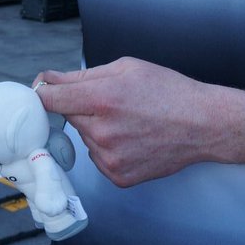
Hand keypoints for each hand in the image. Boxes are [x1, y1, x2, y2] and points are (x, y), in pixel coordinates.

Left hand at [33, 57, 211, 187]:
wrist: (202, 124)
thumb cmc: (169, 91)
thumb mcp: (126, 68)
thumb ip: (82, 76)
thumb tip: (48, 80)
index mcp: (101, 99)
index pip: (48, 99)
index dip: (42, 93)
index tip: (44, 92)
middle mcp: (102, 132)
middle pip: (68, 118)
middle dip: (81, 107)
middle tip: (112, 102)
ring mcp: (110, 158)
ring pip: (84, 138)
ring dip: (96, 129)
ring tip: (129, 121)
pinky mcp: (118, 176)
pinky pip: (98, 158)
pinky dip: (109, 148)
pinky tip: (133, 139)